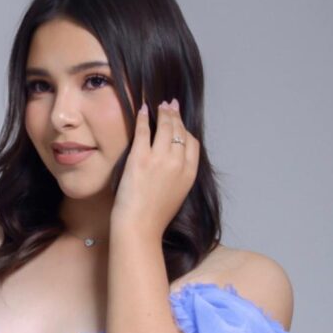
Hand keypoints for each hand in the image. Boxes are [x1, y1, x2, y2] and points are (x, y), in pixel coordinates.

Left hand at [111, 98, 199, 233]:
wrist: (139, 227)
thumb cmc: (155, 217)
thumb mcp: (177, 195)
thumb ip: (180, 176)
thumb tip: (176, 163)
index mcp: (189, 173)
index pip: (192, 143)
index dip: (186, 130)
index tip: (180, 123)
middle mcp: (178, 162)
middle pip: (179, 131)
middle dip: (175, 116)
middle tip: (169, 106)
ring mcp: (159, 159)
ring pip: (165, 127)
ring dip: (163, 113)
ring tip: (159, 105)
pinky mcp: (140, 158)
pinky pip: (143, 130)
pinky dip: (143, 117)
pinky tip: (142, 110)